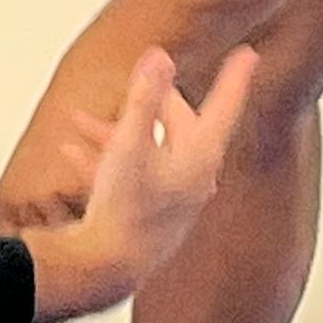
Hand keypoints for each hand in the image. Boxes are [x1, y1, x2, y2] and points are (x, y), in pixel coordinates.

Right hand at [20, 47, 256, 322]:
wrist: (105, 268)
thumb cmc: (125, 209)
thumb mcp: (130, 141)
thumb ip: (144, 96)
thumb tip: (159, 55)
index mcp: (199, 156)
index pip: (225, 105)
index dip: (235, 76)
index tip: (248, 54)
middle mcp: (192, 177)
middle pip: (177, 124)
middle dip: (152, 100)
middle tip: (141, 78)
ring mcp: (170, 197)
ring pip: (147, 149)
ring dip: (116, 131)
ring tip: (82, 121)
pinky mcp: (147, 214)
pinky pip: (129, 176)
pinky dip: (105, 160)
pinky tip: (74, 153)